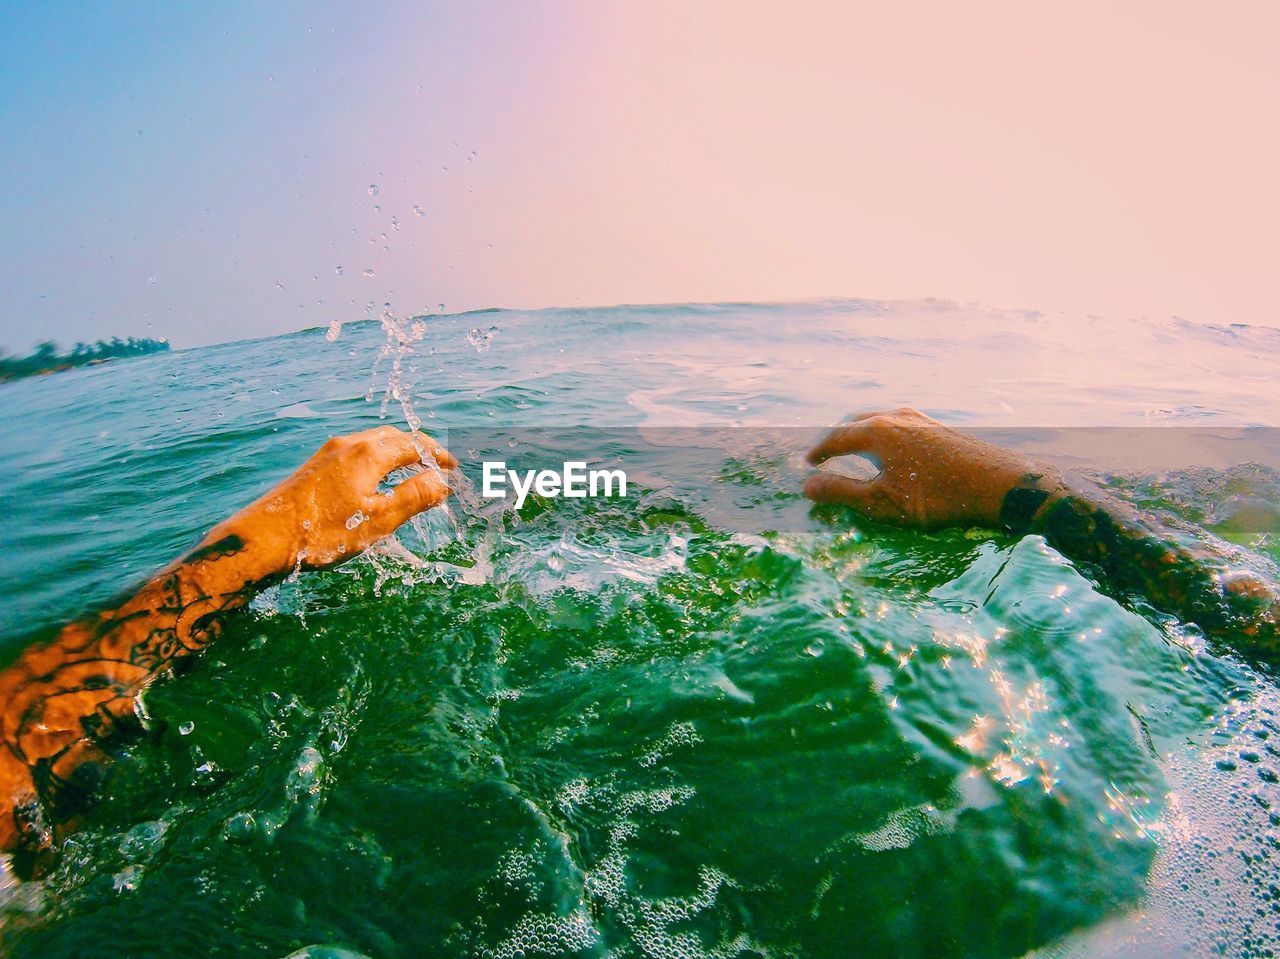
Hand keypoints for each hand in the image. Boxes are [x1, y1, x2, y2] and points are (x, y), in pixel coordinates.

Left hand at [203, 425, 457, 576]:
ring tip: (411, 471)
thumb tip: (442, 481)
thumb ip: (414, 498)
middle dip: (418, 449)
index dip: (437, 455)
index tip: (452, 467)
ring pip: (372, 442)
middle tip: (435, 466)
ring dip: (396, 452)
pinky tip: (375, 478)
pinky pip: (356, 451)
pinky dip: (377, 458)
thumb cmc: (324, 533)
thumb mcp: (379, 520)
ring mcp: (328, 452)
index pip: (414, 444)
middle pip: (393, 437)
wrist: (264, 538)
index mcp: (369, 454)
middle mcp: (349, 444)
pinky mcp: (315, 465)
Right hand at [804, 408, 1047, 529]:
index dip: (820, 452)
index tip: (808, 464)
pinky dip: (883, 435)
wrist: (996, 485)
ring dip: (862, 434)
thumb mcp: (882, 503)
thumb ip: (842, 493)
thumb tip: (807, 487)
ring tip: (856, 451)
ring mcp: (920, 419)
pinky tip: (892, 452)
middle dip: (838, 437)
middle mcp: (896, 417)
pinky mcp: (938, 427)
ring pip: (879, 420)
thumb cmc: (935, 497)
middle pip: (856, 421)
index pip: (836, 437)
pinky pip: (899, 424)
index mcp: (877, 431)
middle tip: (827, 454)